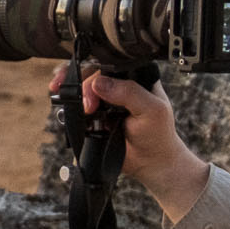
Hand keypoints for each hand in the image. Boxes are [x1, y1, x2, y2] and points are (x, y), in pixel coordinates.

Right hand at [50, 67, 208, 219]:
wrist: (150, 163)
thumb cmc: (158, 135)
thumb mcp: (152, 110)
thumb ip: (129, 93)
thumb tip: (99, 83)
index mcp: (134, 78)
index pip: (110, 65)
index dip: (95, 69)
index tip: (87, 82)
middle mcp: (117, 87)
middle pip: (90, 76)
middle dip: (83, 87)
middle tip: (89, 107)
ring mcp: (104, 103)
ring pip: (80, 91)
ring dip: (74, 98)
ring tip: (83, 111)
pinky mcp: (93, 118)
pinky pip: (77, 111)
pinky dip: (71, 111)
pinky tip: (73, 114)